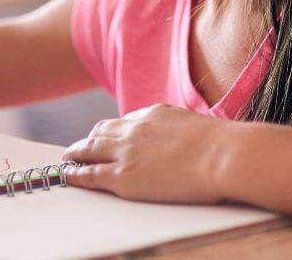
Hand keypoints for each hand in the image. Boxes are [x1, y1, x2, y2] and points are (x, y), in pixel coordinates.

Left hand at [62, 103, 234, 203]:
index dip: (111, 130)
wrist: (224, 155)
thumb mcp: (196, 125)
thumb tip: (182, 137)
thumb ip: (180, 129)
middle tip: (79, 146)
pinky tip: (68, 174)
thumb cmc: (223, 146)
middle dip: (89, 139)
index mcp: (153, 114)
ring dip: (76, 153)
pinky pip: (90, 174)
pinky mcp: (123, 176)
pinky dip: (75, 174)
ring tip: (67, 158)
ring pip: (90, 150)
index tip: (105, 135)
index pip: (124, 121)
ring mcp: (126, 152)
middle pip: (101, 132)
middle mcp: (134, 129)